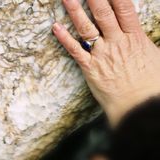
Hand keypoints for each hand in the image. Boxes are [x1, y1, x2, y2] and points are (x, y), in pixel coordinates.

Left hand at [53, 0, 159, 125]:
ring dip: (75, 11)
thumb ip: (140, 40)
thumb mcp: (153, 55)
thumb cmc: (150, 83)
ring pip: (86, 28)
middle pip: (103, 13)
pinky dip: (64, 39)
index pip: (124, 8)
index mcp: (135, 37)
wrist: (138, 105)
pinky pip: (75, 51)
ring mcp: (102, 55)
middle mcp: (117, 42)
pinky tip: (55, 27)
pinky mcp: (90, 68)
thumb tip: (136, 31)